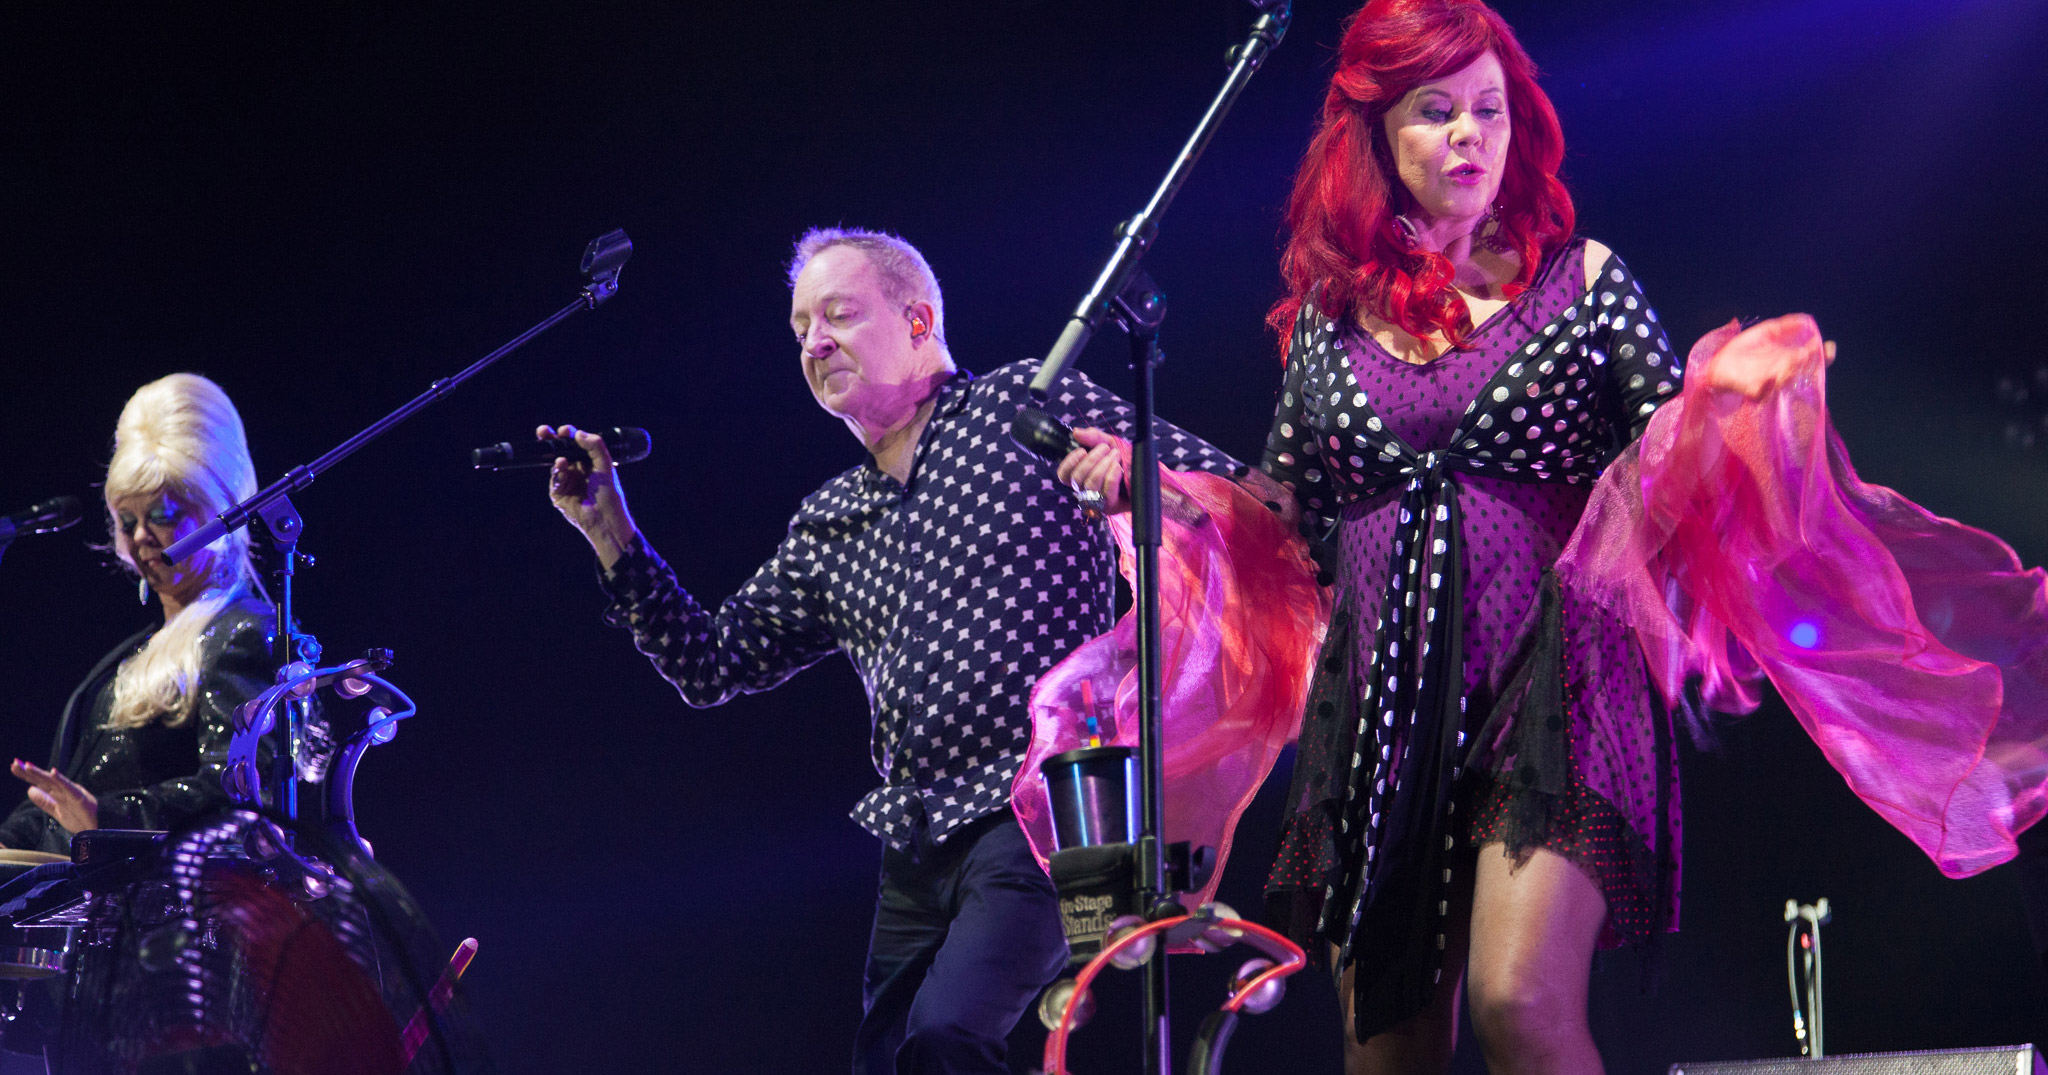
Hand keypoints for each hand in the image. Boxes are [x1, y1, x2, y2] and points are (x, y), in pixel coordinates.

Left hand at [13, 759, 95, 833]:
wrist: (98, 830)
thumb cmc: (80, 819)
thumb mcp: (56, 811)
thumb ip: (44, 801)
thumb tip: (30, 789)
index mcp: (58, 793)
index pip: (40, 782)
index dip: (27, 775)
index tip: (14, 767)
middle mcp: (64, 790)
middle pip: (44, 779)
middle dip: (29, 772)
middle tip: (15, 763)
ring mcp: (71, 793)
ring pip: (53, 781)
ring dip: (41, 774)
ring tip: (27, 766)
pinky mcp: (80, 798)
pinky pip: (69, 788)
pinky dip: (62, 780)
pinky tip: (54, 772)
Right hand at [540, 424, 640, 569]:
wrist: (605, 518)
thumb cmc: (609, 494)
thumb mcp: (605, 465)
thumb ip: (595, 447)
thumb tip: (578, 433)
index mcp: (588, 462)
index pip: (574, 444)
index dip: (568, 435)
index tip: (564, 430)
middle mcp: (576, 470)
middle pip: (560, 451)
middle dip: (551, 441)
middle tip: (543, 432)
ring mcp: (566, 481)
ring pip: (555, 464)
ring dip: (557, 459)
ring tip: (562, 460)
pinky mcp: (558, 494)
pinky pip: (554, 479)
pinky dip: (557, 473)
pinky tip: (562, 469)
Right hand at [1055, 427, 1130, 515]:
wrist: (1150, 475)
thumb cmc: (1128, 460)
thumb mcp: (1111, 444)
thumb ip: (1094, 437)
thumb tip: (1076, 433)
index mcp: (1083, 476)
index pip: (1064, 475)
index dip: (1069, 463)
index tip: (1081, 450)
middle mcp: (1087, 490)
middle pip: (1076, 479)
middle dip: (1091, 460)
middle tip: (1106, 448)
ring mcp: (1098, 501)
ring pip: (1090, 486)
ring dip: (1102, 466)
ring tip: (1116, 455)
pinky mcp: (1111, 507)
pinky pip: (1105, 494)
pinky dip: (1111, 477)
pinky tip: (1118, 468)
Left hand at [1702, 317, 1836, 399]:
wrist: (1718, 361)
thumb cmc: (1745, 349)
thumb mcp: (1766, 331)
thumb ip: (1786, 325)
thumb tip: (1807, 319)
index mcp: (1789, 359)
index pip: (1813, 360)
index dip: (1824, 356)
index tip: (1828, 345)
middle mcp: (1783, 373)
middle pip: (1803, 372)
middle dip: (1809, 362)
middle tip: (1808, 352)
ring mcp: (1769, 384)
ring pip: (1786, 381)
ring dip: (1791, 370)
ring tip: (1793, 359)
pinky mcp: (1753, 392)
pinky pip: (1763, 393)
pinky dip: (1768, 387)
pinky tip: (1771, 377)